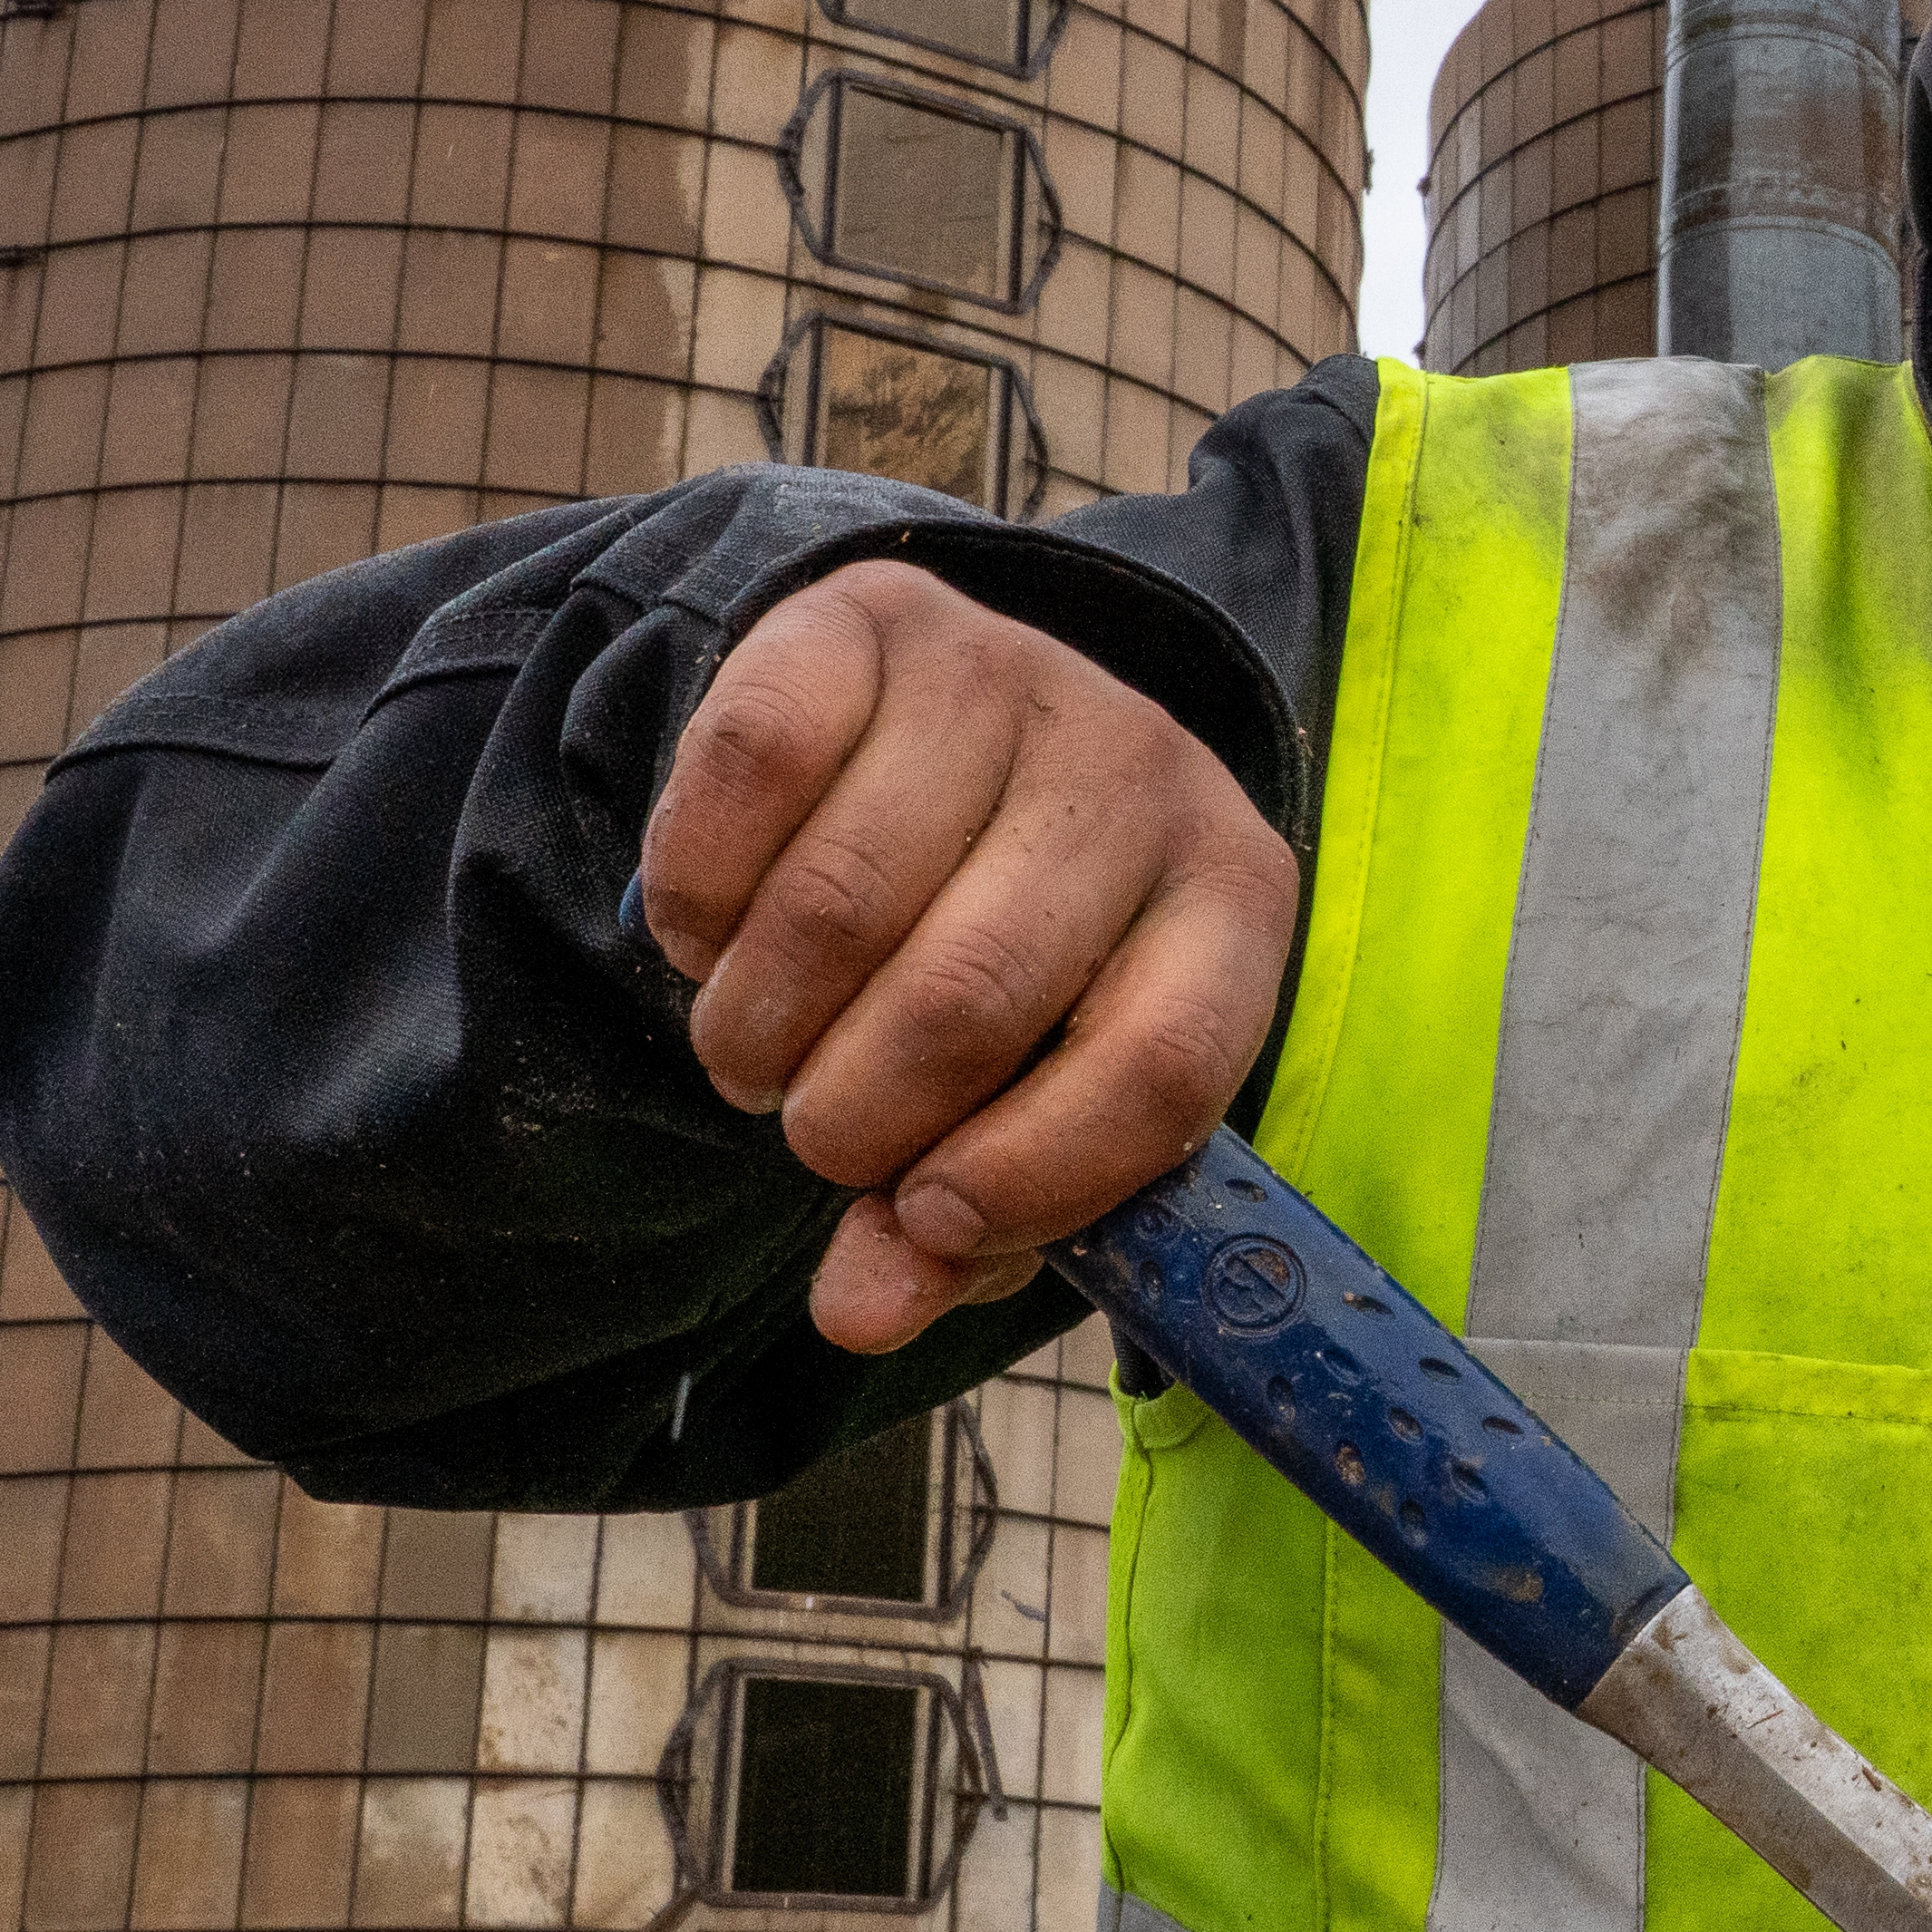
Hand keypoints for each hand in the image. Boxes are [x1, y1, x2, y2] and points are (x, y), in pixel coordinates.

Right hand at [640, 568, 1297, 1353]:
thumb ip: (962, 1223)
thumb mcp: (1027, 1088)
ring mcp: (1014, 675)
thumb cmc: (1008, 953)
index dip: (1030, 1176)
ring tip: (755, 1048)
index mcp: (1234, 901)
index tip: (919, 1215)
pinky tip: (710, 931)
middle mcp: (1147, 769)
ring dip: (756, 1024)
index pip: (1165, 1068)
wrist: (933, 730)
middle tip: (811, 1130)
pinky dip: (697, 897)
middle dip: (854, 1116)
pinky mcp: (875, 620)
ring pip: (842, 905)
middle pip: (977, 997)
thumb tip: (860, 1312)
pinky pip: (747, 777)